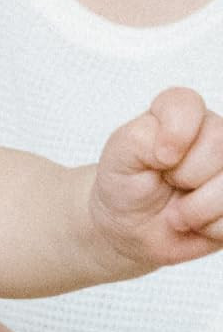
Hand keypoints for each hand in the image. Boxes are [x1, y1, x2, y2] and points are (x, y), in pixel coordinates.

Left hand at [90, 87, 222, 269]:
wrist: (133, 227)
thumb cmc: (127, 183)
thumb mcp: (119, 156)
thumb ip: (140, 138)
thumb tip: (173, 147)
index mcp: (178, 115)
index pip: (187, 103)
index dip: (175, 133)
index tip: (159, 158)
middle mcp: (212, 135)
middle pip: (219, 142)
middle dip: (185, 174)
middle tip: (168, 182)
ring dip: (197, 207)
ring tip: (178, 209)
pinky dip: (211, 226)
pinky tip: (197, 222)